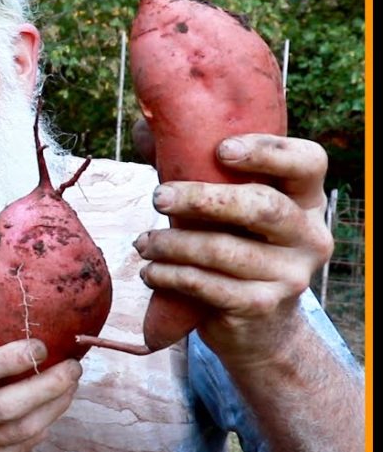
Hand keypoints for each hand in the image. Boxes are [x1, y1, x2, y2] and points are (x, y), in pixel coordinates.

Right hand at [0, 335, 80, 451]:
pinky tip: (56, 405)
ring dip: (55, 404)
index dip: (9, 358)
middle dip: (46, 385)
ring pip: (21, 428)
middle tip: (72, 367)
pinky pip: (25, 444)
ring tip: (71, 383)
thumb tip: (11, 311)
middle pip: (4, 406)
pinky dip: (46, 422)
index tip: (40, 346)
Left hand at [134, 134, 332, 362]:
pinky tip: (150, 271)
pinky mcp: (263, 306)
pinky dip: (171, 276)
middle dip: (202, 198)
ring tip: (142, 242)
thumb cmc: (232, 245)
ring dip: (172, 244)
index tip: (221, 149)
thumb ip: (194, 165)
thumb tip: (144, 125)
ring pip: (225, 250)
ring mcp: (292, 275)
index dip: (269, 151)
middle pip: (262, 205)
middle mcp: (310, 235)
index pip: (308, 162)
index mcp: (307, 199)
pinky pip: (209, 286)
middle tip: (157, 196)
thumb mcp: (226, 207)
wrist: (256, 326)